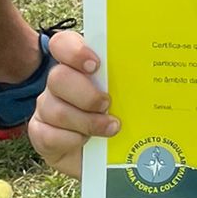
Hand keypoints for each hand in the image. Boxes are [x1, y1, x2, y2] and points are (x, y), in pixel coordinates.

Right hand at [27, 27, 117, 179]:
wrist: (109, 153)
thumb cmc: (122, 114)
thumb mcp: (128, 93)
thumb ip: (130, 79)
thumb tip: (156, 71)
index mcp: (78, 64)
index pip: (63, 44)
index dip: (75, 51)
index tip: (95, 65)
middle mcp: (58, 82)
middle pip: (58, 77)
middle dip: (86, 94)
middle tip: (107, 104)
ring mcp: (46, 107)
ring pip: (55, 109)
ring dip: (86, 121)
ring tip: (109, 128)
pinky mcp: (40, 133)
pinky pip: (49, 135)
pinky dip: (72, 140)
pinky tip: (87, 142)